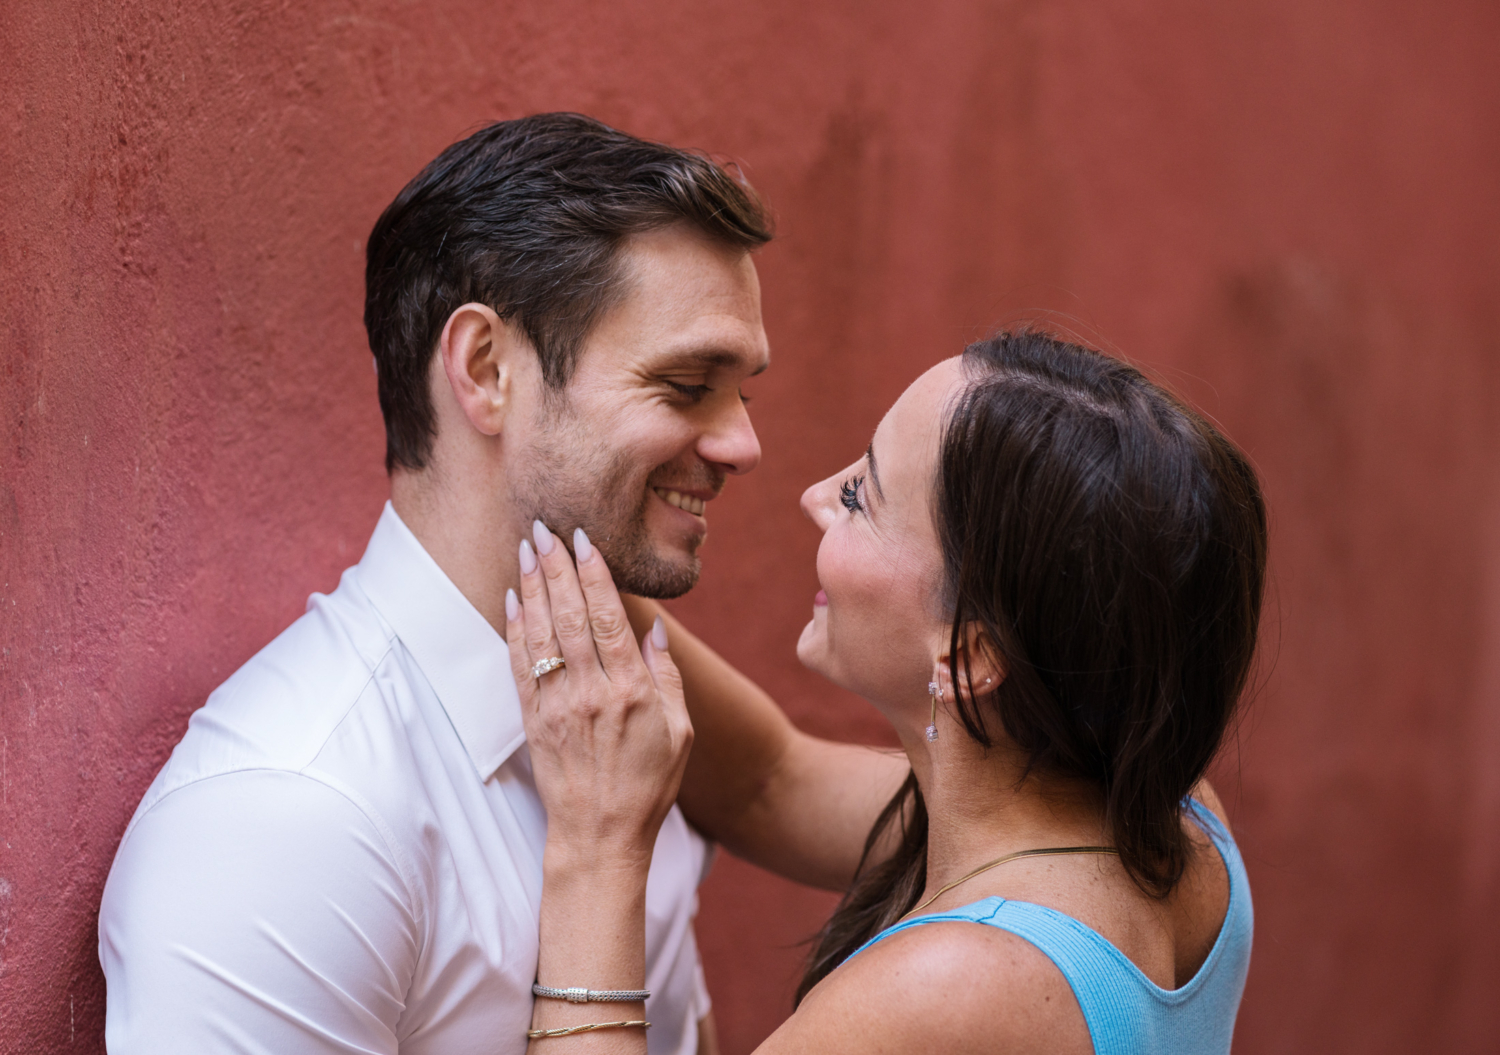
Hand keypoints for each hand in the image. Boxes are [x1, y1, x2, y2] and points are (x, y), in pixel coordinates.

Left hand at [506, 521, 692, 872]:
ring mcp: (558, 706)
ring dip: (532, 586)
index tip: (583, 539)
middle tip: (545, 528)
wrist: (600, 837)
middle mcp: (592, 692)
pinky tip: (513, 599)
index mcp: (633, 690)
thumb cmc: (648, 785)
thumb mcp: (680, 731)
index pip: (609, 617)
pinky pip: (519, 665)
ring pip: (542, 633)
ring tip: (526, 549)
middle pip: (570, 615)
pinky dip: (515, 629)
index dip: (594, 573)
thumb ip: (667, 676)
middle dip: (556, 566)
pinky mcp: (533, 721)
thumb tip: (655, 628)